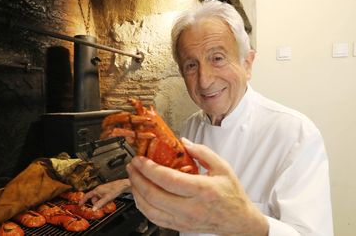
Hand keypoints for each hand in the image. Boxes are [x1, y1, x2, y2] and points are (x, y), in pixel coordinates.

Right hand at [79, 179, 130, 209]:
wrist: (122, 185)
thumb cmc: (115, 189)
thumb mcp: (106, 198)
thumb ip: (100, 204)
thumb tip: (93, 209)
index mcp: (97, 190)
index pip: (87, 195)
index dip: (83, 200)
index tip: (80, 204)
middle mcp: (98, 190)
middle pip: (94, 199)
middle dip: (97, 203)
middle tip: (102, 205)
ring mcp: (102, 190)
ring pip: (99, 199)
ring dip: (102, 202)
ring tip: (107, 202)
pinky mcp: (106, 191)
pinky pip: (103, 198)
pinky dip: (105, 200)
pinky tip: (110, 200)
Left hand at [126, 138, 267, 234]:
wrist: (238, 221)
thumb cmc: (231, 194)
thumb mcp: (222, 167)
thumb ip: (202, 152)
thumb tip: (183, 142)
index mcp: (203, 190)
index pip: (168, 179)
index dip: (149, 168)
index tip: (140, 159)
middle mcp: (191, 208)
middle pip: (154, 195)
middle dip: (137, 178)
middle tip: (132, 166)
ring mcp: (184, 220)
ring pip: (150, 209)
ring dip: (136, 192)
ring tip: (133, 178)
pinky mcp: (179, 227)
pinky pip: (154, 218)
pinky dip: (143, 206)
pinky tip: (140, 194)